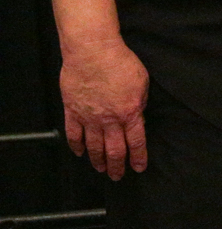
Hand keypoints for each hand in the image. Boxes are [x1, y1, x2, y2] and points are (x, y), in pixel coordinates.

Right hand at [59, 37, 148, 179]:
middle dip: (117, 166)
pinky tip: (79, 153)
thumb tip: (138, 115)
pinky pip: (73, 134)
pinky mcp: (72, 111)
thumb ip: (140, 102)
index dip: (138, 157)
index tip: (139, 168)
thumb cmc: (120, 62)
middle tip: (117, 176)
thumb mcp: (142, 82)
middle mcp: (108, 120)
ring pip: (93, 146)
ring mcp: (88, 117)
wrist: (92, 52)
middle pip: (114, 150)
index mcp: (129, 113)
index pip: (136, 141)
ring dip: (98, 160)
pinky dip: (76, 146)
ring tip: (101, 169)